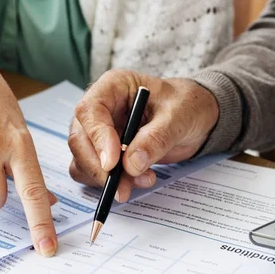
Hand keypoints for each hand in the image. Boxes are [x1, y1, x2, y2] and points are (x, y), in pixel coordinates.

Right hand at [68, 69, 218, 201]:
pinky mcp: (102, 153)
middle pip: (80, 139)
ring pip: (82, 160)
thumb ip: (155, 138)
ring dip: (106, 178)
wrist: (194, 117)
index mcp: (112, 87)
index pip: (90, 111)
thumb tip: (131, 164)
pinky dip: (110, 183)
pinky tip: (135, 181)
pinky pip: (92, 173)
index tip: (112, 163)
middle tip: (122, 186)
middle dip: (99, 167)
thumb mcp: (178, 116)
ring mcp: (97, 132)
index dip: (97, 138)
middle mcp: (99, 109)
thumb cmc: (186, 105)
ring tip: (142, 180)